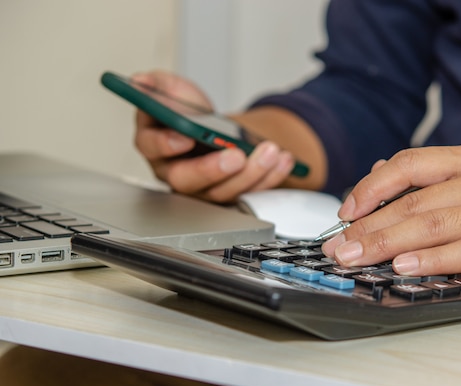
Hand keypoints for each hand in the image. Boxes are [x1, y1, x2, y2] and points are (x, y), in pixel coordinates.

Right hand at [132, 70, 296, 202]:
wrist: (216, 130)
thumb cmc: (191, 114)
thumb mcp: (176, 91)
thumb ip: (160, 85)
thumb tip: (141, 80)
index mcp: (155, 144)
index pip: (152, 148)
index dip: (166, 144)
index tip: (186, 137)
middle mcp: (175, 171)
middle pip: (188, 179)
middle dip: (214, 169)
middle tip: (236, 155)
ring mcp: (203, 188)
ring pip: (223, 191)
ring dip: (251, 172)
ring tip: (270, 151)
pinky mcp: (228, 193)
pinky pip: (249, 192)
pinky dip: (270, 177)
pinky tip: (283, 161)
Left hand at [322, 142, 460, 284]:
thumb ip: (435, 181)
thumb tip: (379, 174)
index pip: (412, 162)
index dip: (372, 186)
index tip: (346, 210)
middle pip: (416, 199)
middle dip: (369, 224)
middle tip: (340, 244)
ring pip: (434, 224)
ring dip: (388, 243)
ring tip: (358, 257)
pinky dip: (431, 259)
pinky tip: (404, 266)